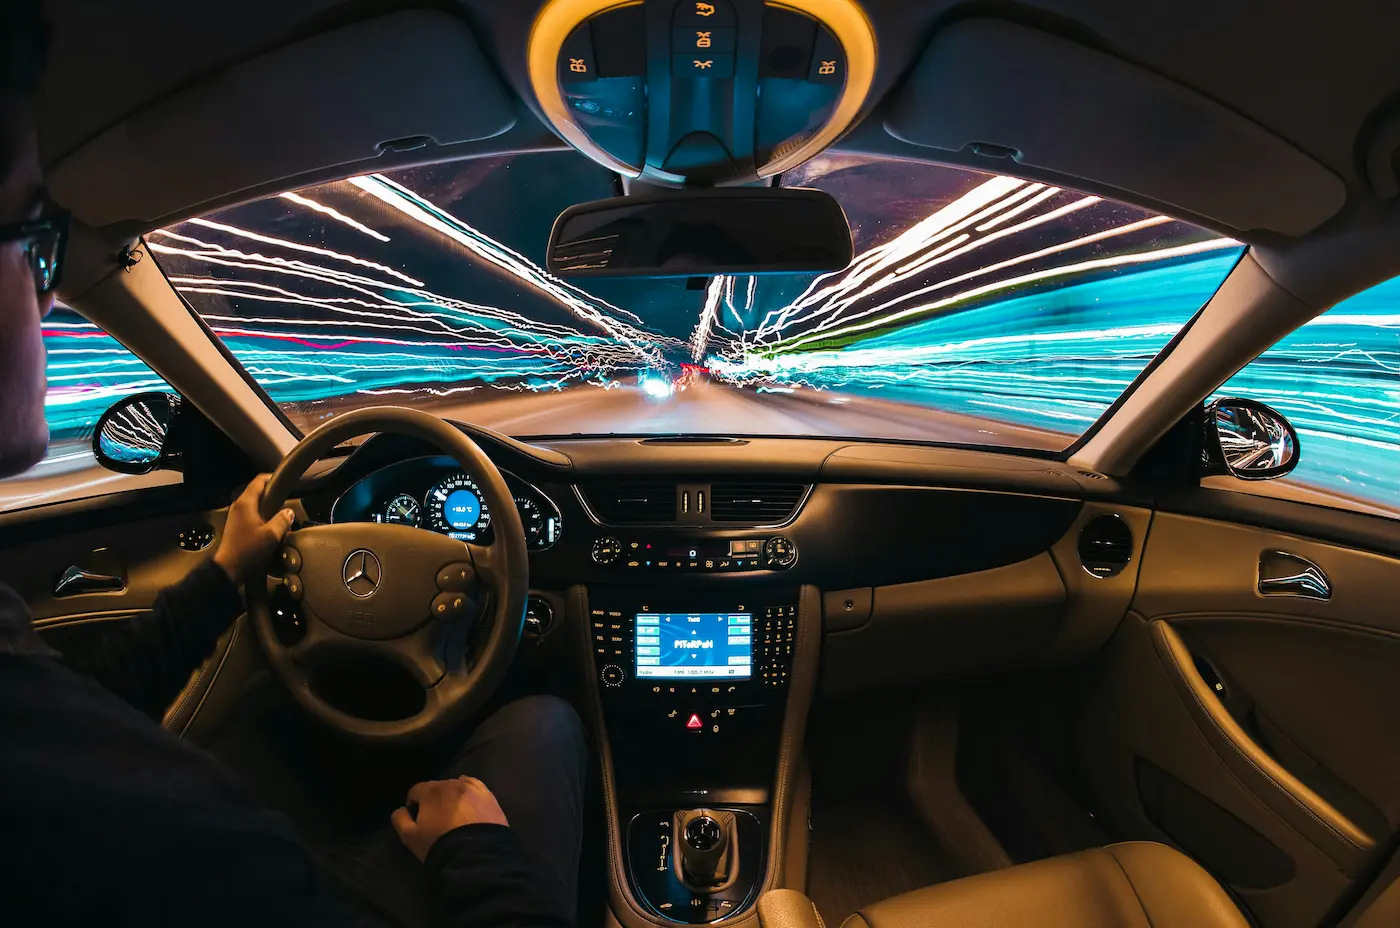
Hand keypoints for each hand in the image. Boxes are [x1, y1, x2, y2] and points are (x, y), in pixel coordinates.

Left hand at [213, 474, 294, 580]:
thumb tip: (289, 512)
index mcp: (245, 503)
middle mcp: (238, 506)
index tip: (285, 480)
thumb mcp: (271, 536)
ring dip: (267, 505)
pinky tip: (271, 524)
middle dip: (272, 493)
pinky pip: (251, 513)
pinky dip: (262, 514)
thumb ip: (282, 520)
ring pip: (254, 503)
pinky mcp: (236, 526)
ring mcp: (235, 516)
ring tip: (281, 512)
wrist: (229, 569)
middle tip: (287, 497)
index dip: (272, 478)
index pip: (259, 481)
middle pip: (256, 491)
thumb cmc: (249, 551)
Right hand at [392, 776, 508, 860]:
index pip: (416, 790)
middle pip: (436, 787)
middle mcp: (452, 783)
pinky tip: (468, 802)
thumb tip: (401, 809)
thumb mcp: (410, 837)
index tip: (416, 819)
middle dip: (433, 800)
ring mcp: (472, 788)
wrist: (476, 855)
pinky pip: (475, 787)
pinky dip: (469, 792)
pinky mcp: (488, 796)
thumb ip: (400, 819)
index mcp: (431, 791)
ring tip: (453, 815)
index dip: (413, 804)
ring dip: (451, 796)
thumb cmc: (439, 844)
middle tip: (435, 820)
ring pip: (456, 786)